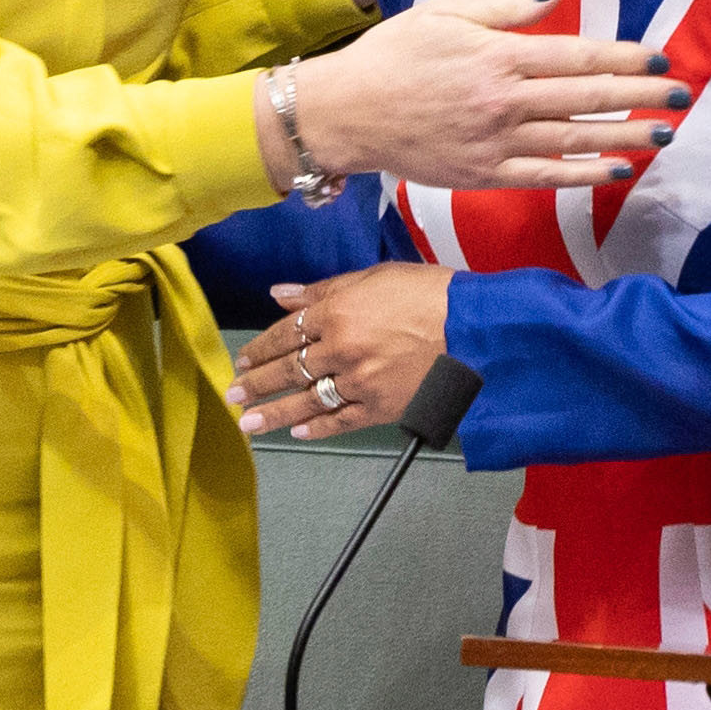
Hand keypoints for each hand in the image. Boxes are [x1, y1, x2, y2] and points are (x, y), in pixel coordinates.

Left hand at [231, 264, 450, 439]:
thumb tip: (280, 294)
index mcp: (337, 311)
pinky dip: (317, 429)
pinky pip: (340, 421)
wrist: (476, 328)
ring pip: (305, 401)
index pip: (285, 333)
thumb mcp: (374, 277)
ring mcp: (360, 382)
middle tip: (234, 393)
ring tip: (248, 424)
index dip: (261, 348)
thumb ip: (323, 289)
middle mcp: (341, 348)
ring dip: (273, 414)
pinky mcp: (381, 407)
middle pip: (287, 369)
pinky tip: (297, 432)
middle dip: (256, 383)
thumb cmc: (430, 295)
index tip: (244, 360)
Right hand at [281, 0, 688, 192]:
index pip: (576, 57)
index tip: (659, 58)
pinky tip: (617, 169)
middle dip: (639, 96)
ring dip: (624, 136)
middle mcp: (504, 101)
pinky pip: (545, 177)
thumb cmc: (392, 54)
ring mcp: (495, 142)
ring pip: (574, 140)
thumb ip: (503, 8)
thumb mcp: (444, 12)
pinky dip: (584, 175)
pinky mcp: (484, 174)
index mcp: (497, 56)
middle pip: (586, 99)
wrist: (345, 112)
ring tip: (664, 133)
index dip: (623, 58)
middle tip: (681, 96)